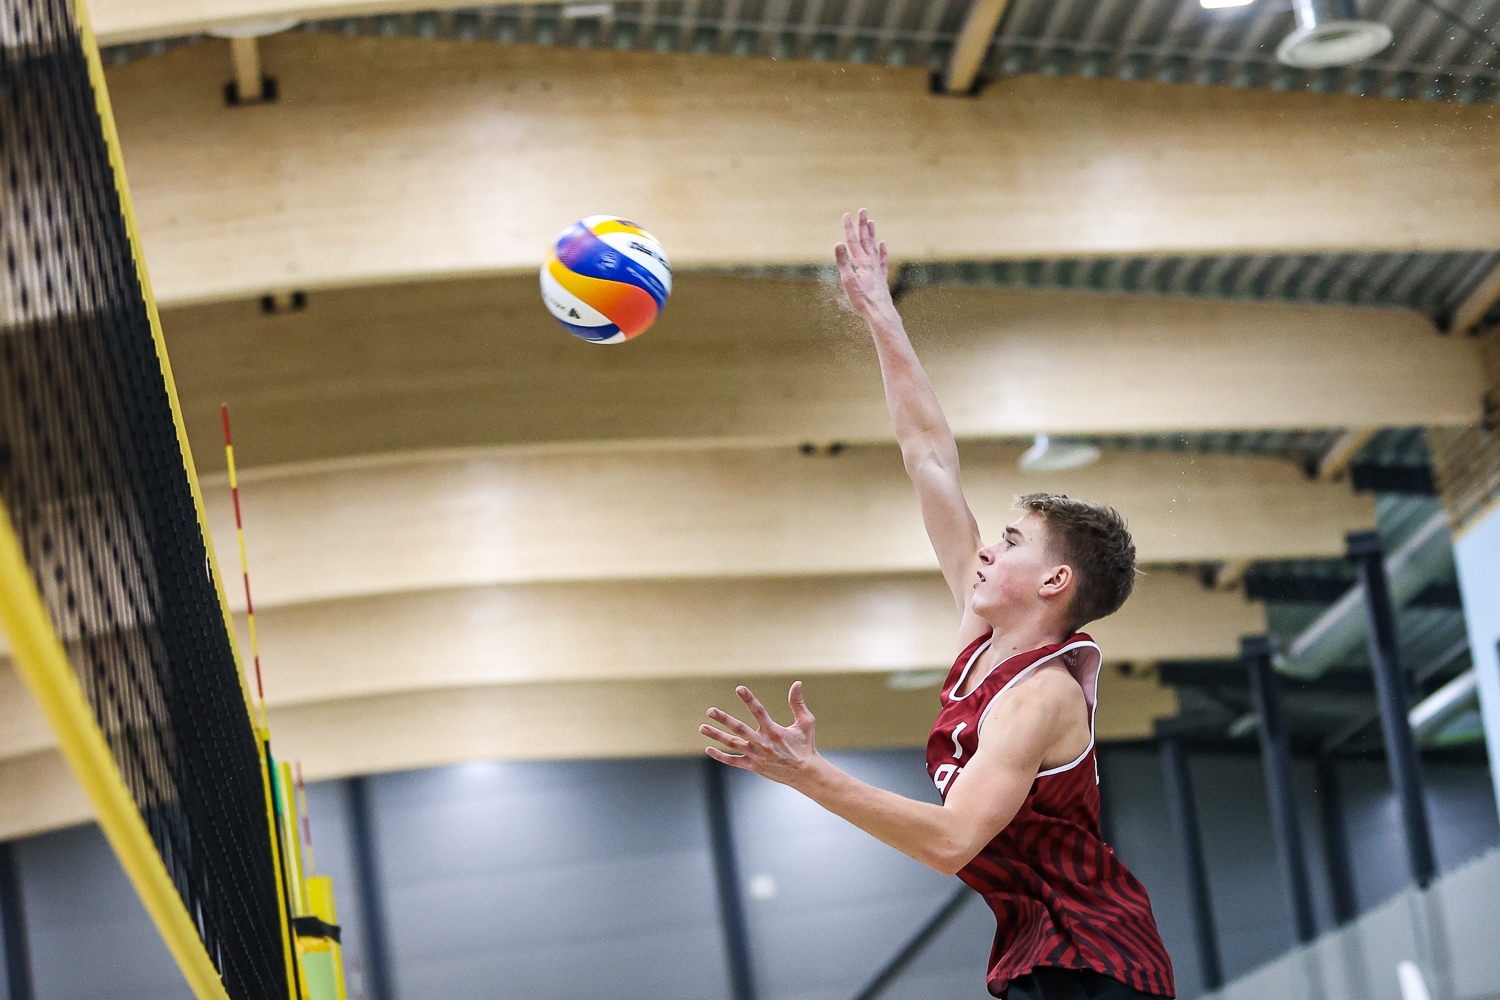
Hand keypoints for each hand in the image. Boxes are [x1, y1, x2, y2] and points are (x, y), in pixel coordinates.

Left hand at [702, 682, 820, 785]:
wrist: (805, 773)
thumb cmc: (805, 746)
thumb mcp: (806, 723)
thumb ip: (798, 703)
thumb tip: (797, 683)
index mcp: (774, 731)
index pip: (758, 711)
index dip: (749, 699)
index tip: (739, 688)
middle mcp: (762, 743)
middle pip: (739, 729)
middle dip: (723, 719)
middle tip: (710, 710)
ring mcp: (756, 756)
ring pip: (732, 744)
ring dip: (716, 736)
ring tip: (702, 727)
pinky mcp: (753, 766)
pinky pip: (733, 761)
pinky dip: (720, 756)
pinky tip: (709, 749)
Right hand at [834, 209, 893, 322]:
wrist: (880, 313)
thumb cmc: (863, 300)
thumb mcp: (848, 282)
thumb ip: (843, 262)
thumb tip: (838, 243)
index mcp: (862, 263)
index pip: (853, 241)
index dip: (849, 228)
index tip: (846, 214)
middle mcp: (872, 263)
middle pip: (866, 240)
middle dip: (863, 225)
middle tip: (862, 210)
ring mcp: (878, 269)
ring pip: (875, 247)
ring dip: (872, 234)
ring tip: (871, 222)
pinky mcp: (881, 277)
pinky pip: (882, 260)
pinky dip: (883, 251)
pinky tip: (883, 244)